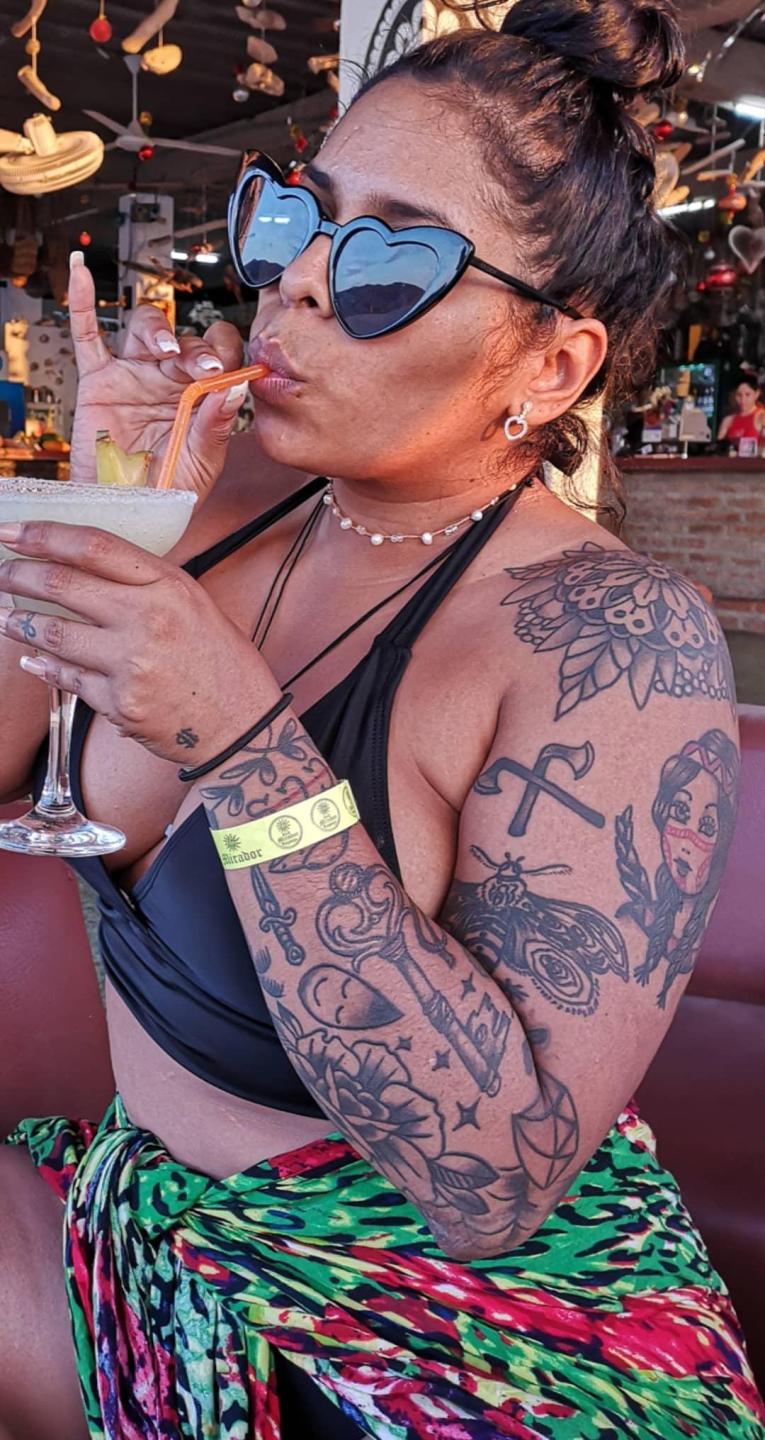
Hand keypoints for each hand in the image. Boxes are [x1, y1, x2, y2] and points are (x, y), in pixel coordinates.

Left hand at [0, 521, 281, 763]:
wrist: (240, 727)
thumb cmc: (222, 663)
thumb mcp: (195, 604)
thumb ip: (146, 585)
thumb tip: (86, 566)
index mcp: (169, 587)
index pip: (94, 546)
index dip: (45, 536)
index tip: (13, 531)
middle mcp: (148, 620)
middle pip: (64, 586)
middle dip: (19, 576)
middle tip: (1, 573)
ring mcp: (131, 664)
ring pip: (55, 635)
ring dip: (19, 623)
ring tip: (4, 616)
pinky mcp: (119, 704)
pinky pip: (68, 679)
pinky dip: (44, 667)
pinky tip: (31, 658)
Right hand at [68, 255, 248, 502]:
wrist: (130, 512)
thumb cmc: (169, 490)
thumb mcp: (203, 462)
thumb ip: (217, 426)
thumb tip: (235, 388)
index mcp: (202, 394)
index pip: (221, 355)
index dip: (229, 353)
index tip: (232, 368)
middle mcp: (170, 378)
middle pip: (188, 339)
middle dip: (198, 349)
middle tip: (204, 369)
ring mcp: (135, 374)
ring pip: (149, 329)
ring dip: (161, 332)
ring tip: (168, 351)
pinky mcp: (99, 380)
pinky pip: (88, 335)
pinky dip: (84, 302)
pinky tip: (82, 273)